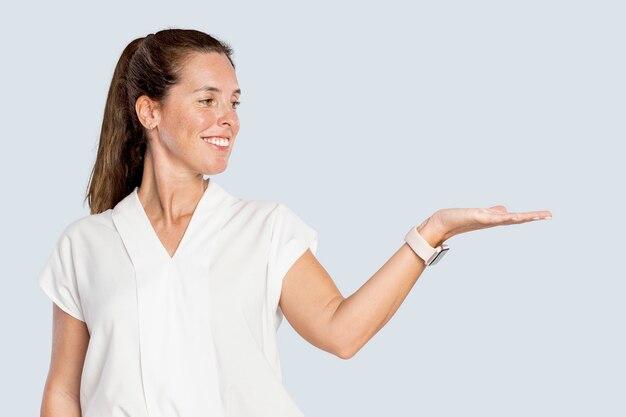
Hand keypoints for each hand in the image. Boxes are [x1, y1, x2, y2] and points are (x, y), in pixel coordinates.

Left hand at [417, 206, 552, 246]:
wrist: (444, 222)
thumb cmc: (461, 219)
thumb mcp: (482, 214)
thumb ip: (494, 212)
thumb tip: (506, 210)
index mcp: (496, 219)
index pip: (518, 217)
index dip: (532, 216)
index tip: (548, 214)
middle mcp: (494, 221)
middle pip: (517, 218)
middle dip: (533, 217)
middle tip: (549, 215)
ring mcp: (486, 220)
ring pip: (508, 218)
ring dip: (522, 217)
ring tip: (536, 215)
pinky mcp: (477, 217)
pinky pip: (492, 217)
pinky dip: (502, 217)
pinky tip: (511, 215)